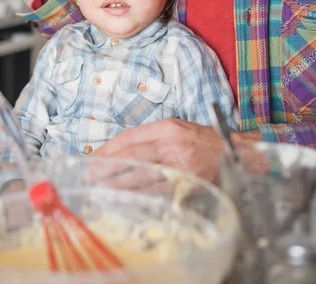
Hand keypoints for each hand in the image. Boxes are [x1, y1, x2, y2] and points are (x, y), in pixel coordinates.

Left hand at [94, 119, 261, 182]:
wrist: (237, 153)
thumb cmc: (204, 140)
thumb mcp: (178, 128)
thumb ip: (152, 137)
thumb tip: (123, 150)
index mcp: (167, 128)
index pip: (131, 137)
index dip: (110, 149)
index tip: (94, 159)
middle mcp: (173, 145)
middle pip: (133, 157)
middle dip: (108, 169)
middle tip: (90, 177)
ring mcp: (181, 166)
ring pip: (143, 177)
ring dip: (120, 186)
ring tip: (102, 190)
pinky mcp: (188, 184)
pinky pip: (159, 192)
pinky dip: (141, 197)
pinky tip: (127, 201)